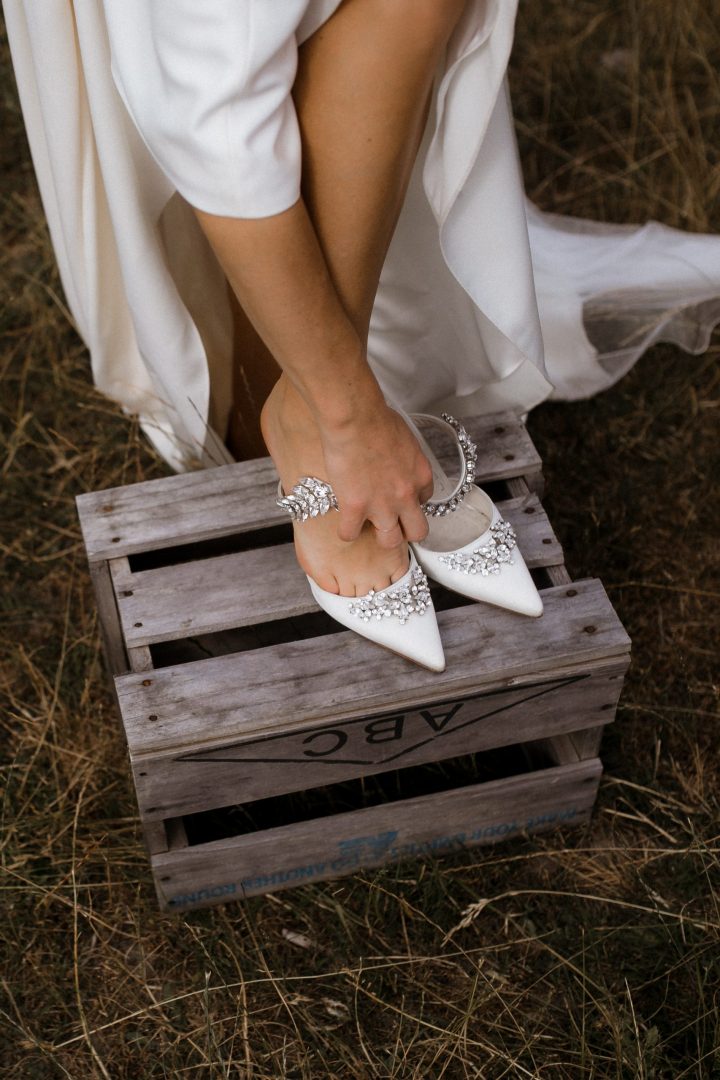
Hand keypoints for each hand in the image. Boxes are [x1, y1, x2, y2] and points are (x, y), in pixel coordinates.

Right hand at [319, 402, 433, 549]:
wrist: (355, 418)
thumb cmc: (376, 417)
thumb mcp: (404, 436)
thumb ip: (403, 456)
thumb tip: (393, 458)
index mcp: (420, 475)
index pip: (425, 499)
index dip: (411, 500)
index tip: (399, 496)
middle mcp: (406, 496)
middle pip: (417, 531)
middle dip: (406, 530)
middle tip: (392, 523)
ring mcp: (381, 506)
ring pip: (390, 541)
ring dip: (380, 536)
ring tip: (367, 526)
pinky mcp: (355, 508)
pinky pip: (350, 534)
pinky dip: (346, 532)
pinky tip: (343, 523)